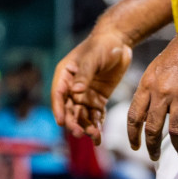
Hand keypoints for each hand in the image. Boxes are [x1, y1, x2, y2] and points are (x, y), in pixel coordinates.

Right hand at [52, 26, 132, 142]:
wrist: (119, 42)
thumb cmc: (102, 45)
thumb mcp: (92, 58)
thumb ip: (84, 75)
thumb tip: (76, 92)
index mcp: (65, 74)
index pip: (58, 94)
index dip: (59, 109)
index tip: (61, 123)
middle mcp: (72, 87)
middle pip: (70, 108)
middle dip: (74, 122)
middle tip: (80, 133)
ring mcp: (85, 94)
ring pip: (82, 115)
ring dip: (86, 126)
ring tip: (94, 137)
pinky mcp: (98, 98)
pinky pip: (96, 115)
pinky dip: (97, 125)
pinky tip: (99, 136)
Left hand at [126, 20, 177, 160]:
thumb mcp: (159, 66)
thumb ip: (154, 86)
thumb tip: (154, 108)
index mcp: (148, 82)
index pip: (134, 114)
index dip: (132, 134)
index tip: (134, 146)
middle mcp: (162, 90)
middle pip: (152, 126)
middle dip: (151, 146)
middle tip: (154, 156)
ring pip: (175, 130)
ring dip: (177, 146)